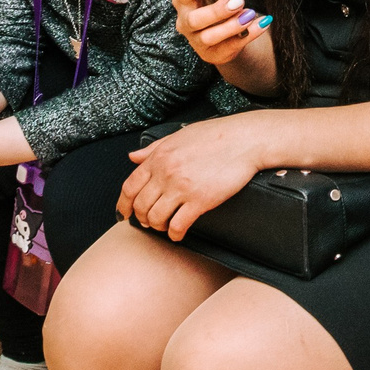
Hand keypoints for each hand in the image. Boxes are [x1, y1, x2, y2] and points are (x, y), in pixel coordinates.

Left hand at [118, 116, 269, 238]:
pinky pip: (178, 225)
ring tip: (164, 226)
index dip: (123, 205)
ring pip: (156, 218)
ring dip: (157, 227)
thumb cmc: (217, 135)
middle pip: (141, 206)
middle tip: (147, 222)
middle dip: (141, 218)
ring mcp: (182, 188)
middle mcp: (166, 173)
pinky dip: (175, 234)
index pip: (129, 187)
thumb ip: (154, 147)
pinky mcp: (200, 201)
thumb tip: (133, 157)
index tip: (124, 214)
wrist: (246, 140)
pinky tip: (178, 234)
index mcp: (160, 156)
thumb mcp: (180, 135)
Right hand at [172, 0, 269, 67]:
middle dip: (216, 10)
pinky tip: (262, 23)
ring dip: (232, 26)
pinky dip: (248, 35)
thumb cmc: (222, 0)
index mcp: (184, 0)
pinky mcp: (213, 55)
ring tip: (249, 15)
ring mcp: (198, 41)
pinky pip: (230, 48)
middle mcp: (186, 22)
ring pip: (210, 37)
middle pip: (195, 19)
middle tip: (238, 1)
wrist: (232, 30)